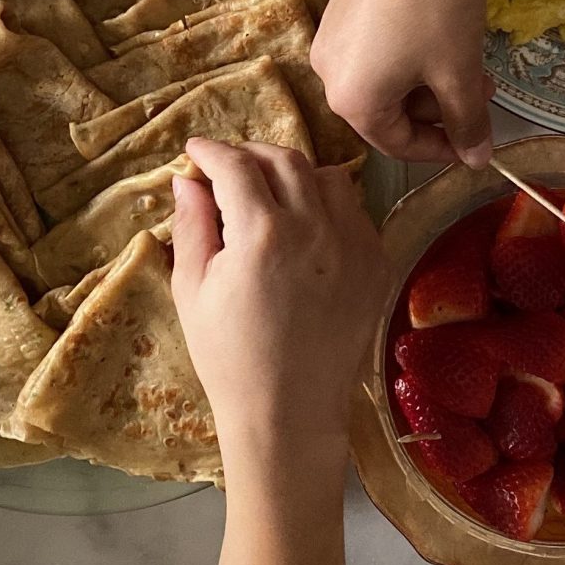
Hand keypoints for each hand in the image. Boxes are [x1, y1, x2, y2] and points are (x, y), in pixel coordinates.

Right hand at [170, 140, 394, 474]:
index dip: (210, 151)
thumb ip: (192, 226)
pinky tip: (305, 228)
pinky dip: (328, 206)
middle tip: (228, 168)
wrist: (289, 412)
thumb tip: (187, 180)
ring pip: (328, 177)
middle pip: (284, 160)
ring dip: (295, 174)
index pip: (236, 165)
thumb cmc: (229, 357)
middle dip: (251, 154)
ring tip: (271, 193)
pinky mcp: (376, 264)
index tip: (195, 152)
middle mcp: (315, 227)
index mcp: (262, 233)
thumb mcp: (193, 290)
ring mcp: (354, 244)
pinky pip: (354, 212)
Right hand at [312, 0, 491, 167]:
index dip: (444, 147)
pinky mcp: (340, 11)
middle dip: (441, 107)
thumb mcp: (459, 70)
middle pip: (390, 113)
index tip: (480, 138)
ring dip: (429, 79)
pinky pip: (376, 51)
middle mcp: (328, 75)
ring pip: (386, 80)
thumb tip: (476, 161)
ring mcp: (330, 40)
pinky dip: (410, 54)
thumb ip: (467, 122)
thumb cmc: (436, 4)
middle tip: (484, 87)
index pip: (400, 146)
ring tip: (469, 56)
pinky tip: (441, 30)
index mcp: (352, 101)